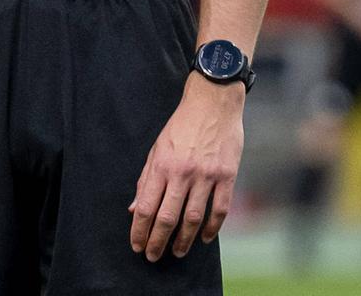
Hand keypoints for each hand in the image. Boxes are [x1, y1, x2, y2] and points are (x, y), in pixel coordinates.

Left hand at [130, 75, 244, 261]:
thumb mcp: (157, 148)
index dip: (139, 230)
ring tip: (177, 252)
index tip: (136, 245)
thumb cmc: (181, 126)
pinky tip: (203, 238)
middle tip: (153, 256)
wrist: (213, 103)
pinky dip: (211, 227)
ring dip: (184, 240)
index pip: (145, 206)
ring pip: (193, 217)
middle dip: (158, 241)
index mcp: (161, 165)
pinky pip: (219, 209)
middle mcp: (182, 172)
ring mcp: (206, 175)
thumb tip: (134, 208)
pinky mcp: (227, 176)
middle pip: (167, 217)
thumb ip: (146, 180)